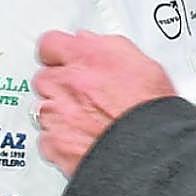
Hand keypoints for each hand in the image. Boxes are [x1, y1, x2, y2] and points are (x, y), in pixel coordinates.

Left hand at [33, 30, 177, 176]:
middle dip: (60, 85)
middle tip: (84, 94)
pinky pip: (47, 138)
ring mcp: (56, 113)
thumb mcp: (143, 64)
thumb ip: (109, 48)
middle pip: (44, 77)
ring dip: (60, 112)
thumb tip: (93, 43)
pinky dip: (60, 139)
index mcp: (87, 56)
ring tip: (89, 121)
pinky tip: (83, 139)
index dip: (59, 52)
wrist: (149, 152)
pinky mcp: (52, 143)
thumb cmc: (151, 111)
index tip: (65, 58)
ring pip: (44, 108)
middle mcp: (66, 82)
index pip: (51, 43)